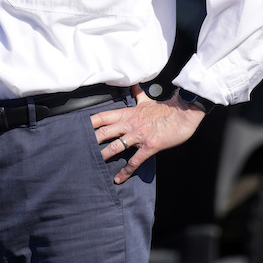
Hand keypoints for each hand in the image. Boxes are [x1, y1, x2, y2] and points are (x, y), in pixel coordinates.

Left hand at [90, 85, 206, 183]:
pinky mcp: (149, 146)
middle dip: (91, 140)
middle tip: (79, 147)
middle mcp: (130, 124)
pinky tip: (118, 179)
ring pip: (116, 146)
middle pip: (105, 131)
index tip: (78, 128)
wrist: (183, 113)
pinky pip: (135, 161)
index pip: (103, 116)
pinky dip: (125, 171)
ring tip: (93, 162)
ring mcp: (139, 136)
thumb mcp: (147, 100)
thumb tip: (133, 84)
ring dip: (104, 155)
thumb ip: (137, 94)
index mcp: (128, 114)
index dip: (89, 122)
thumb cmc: (165, 108)